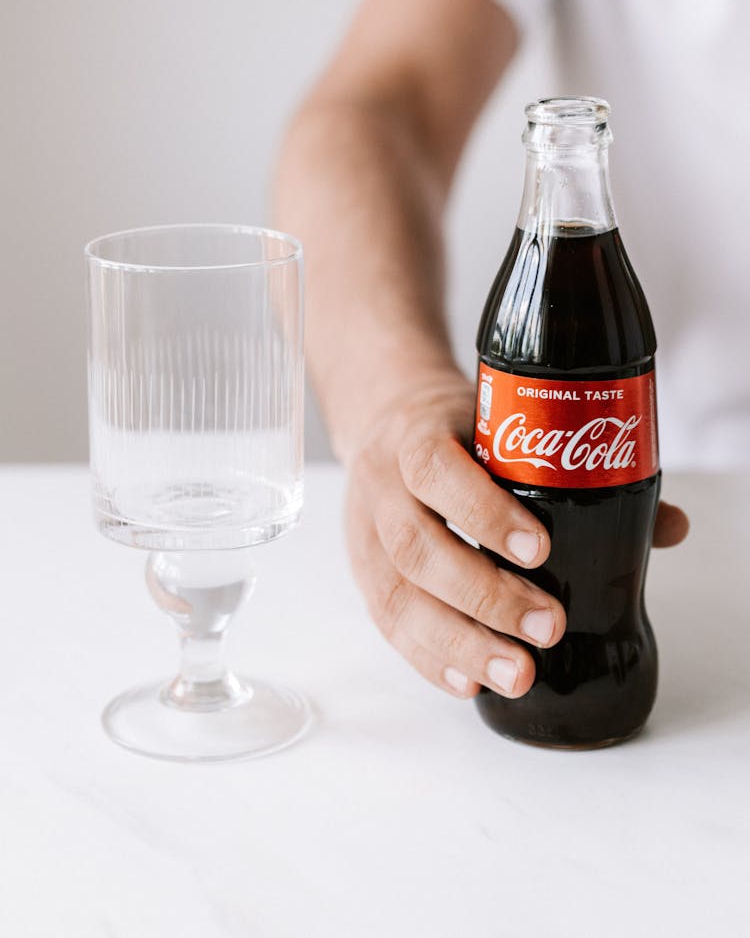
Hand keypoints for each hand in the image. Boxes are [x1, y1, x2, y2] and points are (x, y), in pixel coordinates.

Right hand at [345, 372, 688, 699]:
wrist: (385, 419)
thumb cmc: (459, 429)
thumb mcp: (506, 424)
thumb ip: (580, 473)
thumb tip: (670, 525)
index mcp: (417, 435)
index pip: (434, 468)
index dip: (482, 511)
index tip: (540, 549)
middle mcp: (382, 484)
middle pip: (414, 545)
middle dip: (483, 594)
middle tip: (547, 626)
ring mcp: (363, 531)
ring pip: (395, 593)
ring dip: (458, 641)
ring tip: (518, 674)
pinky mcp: (362, 572)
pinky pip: (386, 622)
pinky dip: (427, 657)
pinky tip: (470, 681)